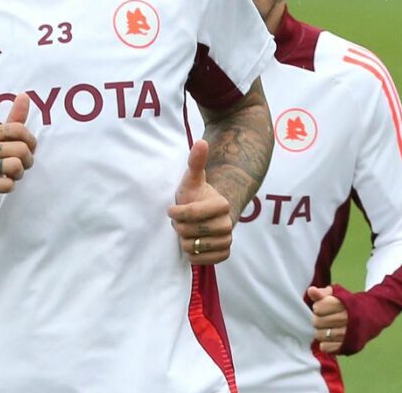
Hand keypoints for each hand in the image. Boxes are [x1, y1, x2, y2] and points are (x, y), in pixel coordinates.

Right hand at [0, 94, 36, 216]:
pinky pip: (7, 184)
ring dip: (18, 175)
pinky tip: (0, 185)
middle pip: (22, 149)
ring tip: (10, 176)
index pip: (18, 129)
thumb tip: (25, 95)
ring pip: (16, 166)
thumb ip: (12, 120)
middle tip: (19, 167)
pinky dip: (9, 186)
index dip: (30, 142)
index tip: (27, 150)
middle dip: (27, 162)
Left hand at [167, 140, 233, 264]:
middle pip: (189, 231)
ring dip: (184, 240)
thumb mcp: (191, 179)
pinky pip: (200, 260)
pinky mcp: (224, 254)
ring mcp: (228, 240)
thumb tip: (201, 141)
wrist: (207, 215)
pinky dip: (192, 254)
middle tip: (182, 221)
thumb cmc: (195, 195)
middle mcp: (228, 224)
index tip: (172, 209)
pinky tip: (193, 243)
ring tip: (188, 231)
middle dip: (179, 227)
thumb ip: (195, 162)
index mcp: (222, 204)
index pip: (190, 213)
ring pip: (192, 247)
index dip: (176, 212)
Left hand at [308, 285, 347, 353]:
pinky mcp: (347, 346)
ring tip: (328, 328)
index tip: (323, 307)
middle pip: (317, 322)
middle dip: (318, 320)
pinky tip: (331, 337)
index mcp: (343, 304)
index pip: (318, 308)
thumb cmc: (349, 304)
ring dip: (320, 332)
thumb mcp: (337, 294)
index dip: (318, 308)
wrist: (372, 316)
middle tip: (325, 318)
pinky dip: (325, 343)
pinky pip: (325, 347)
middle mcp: (346, 319)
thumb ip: (322, 293)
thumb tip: (311, 290)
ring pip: (320, 335)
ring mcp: (347, 334)